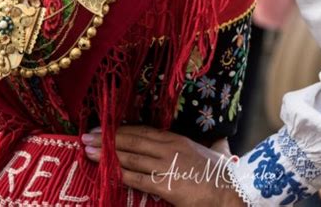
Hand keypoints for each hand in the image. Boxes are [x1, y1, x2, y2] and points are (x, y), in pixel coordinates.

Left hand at [82, 125, 245, 205]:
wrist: (234, 192)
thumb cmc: (227, 174)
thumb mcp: (219, 152)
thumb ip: (216, 144)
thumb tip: (222, 140)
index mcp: (176, 139)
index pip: (141, 130)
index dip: (120, 129)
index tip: (103, 127)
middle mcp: (167, 148)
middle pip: (130, 140)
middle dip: (106, 138)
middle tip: (86, 136)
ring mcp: (165, 166)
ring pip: (129, 157)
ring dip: (107, 154)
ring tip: (89, 150)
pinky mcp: (166, 185)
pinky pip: (138, 179)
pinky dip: (121, 174)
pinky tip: (107, 172)